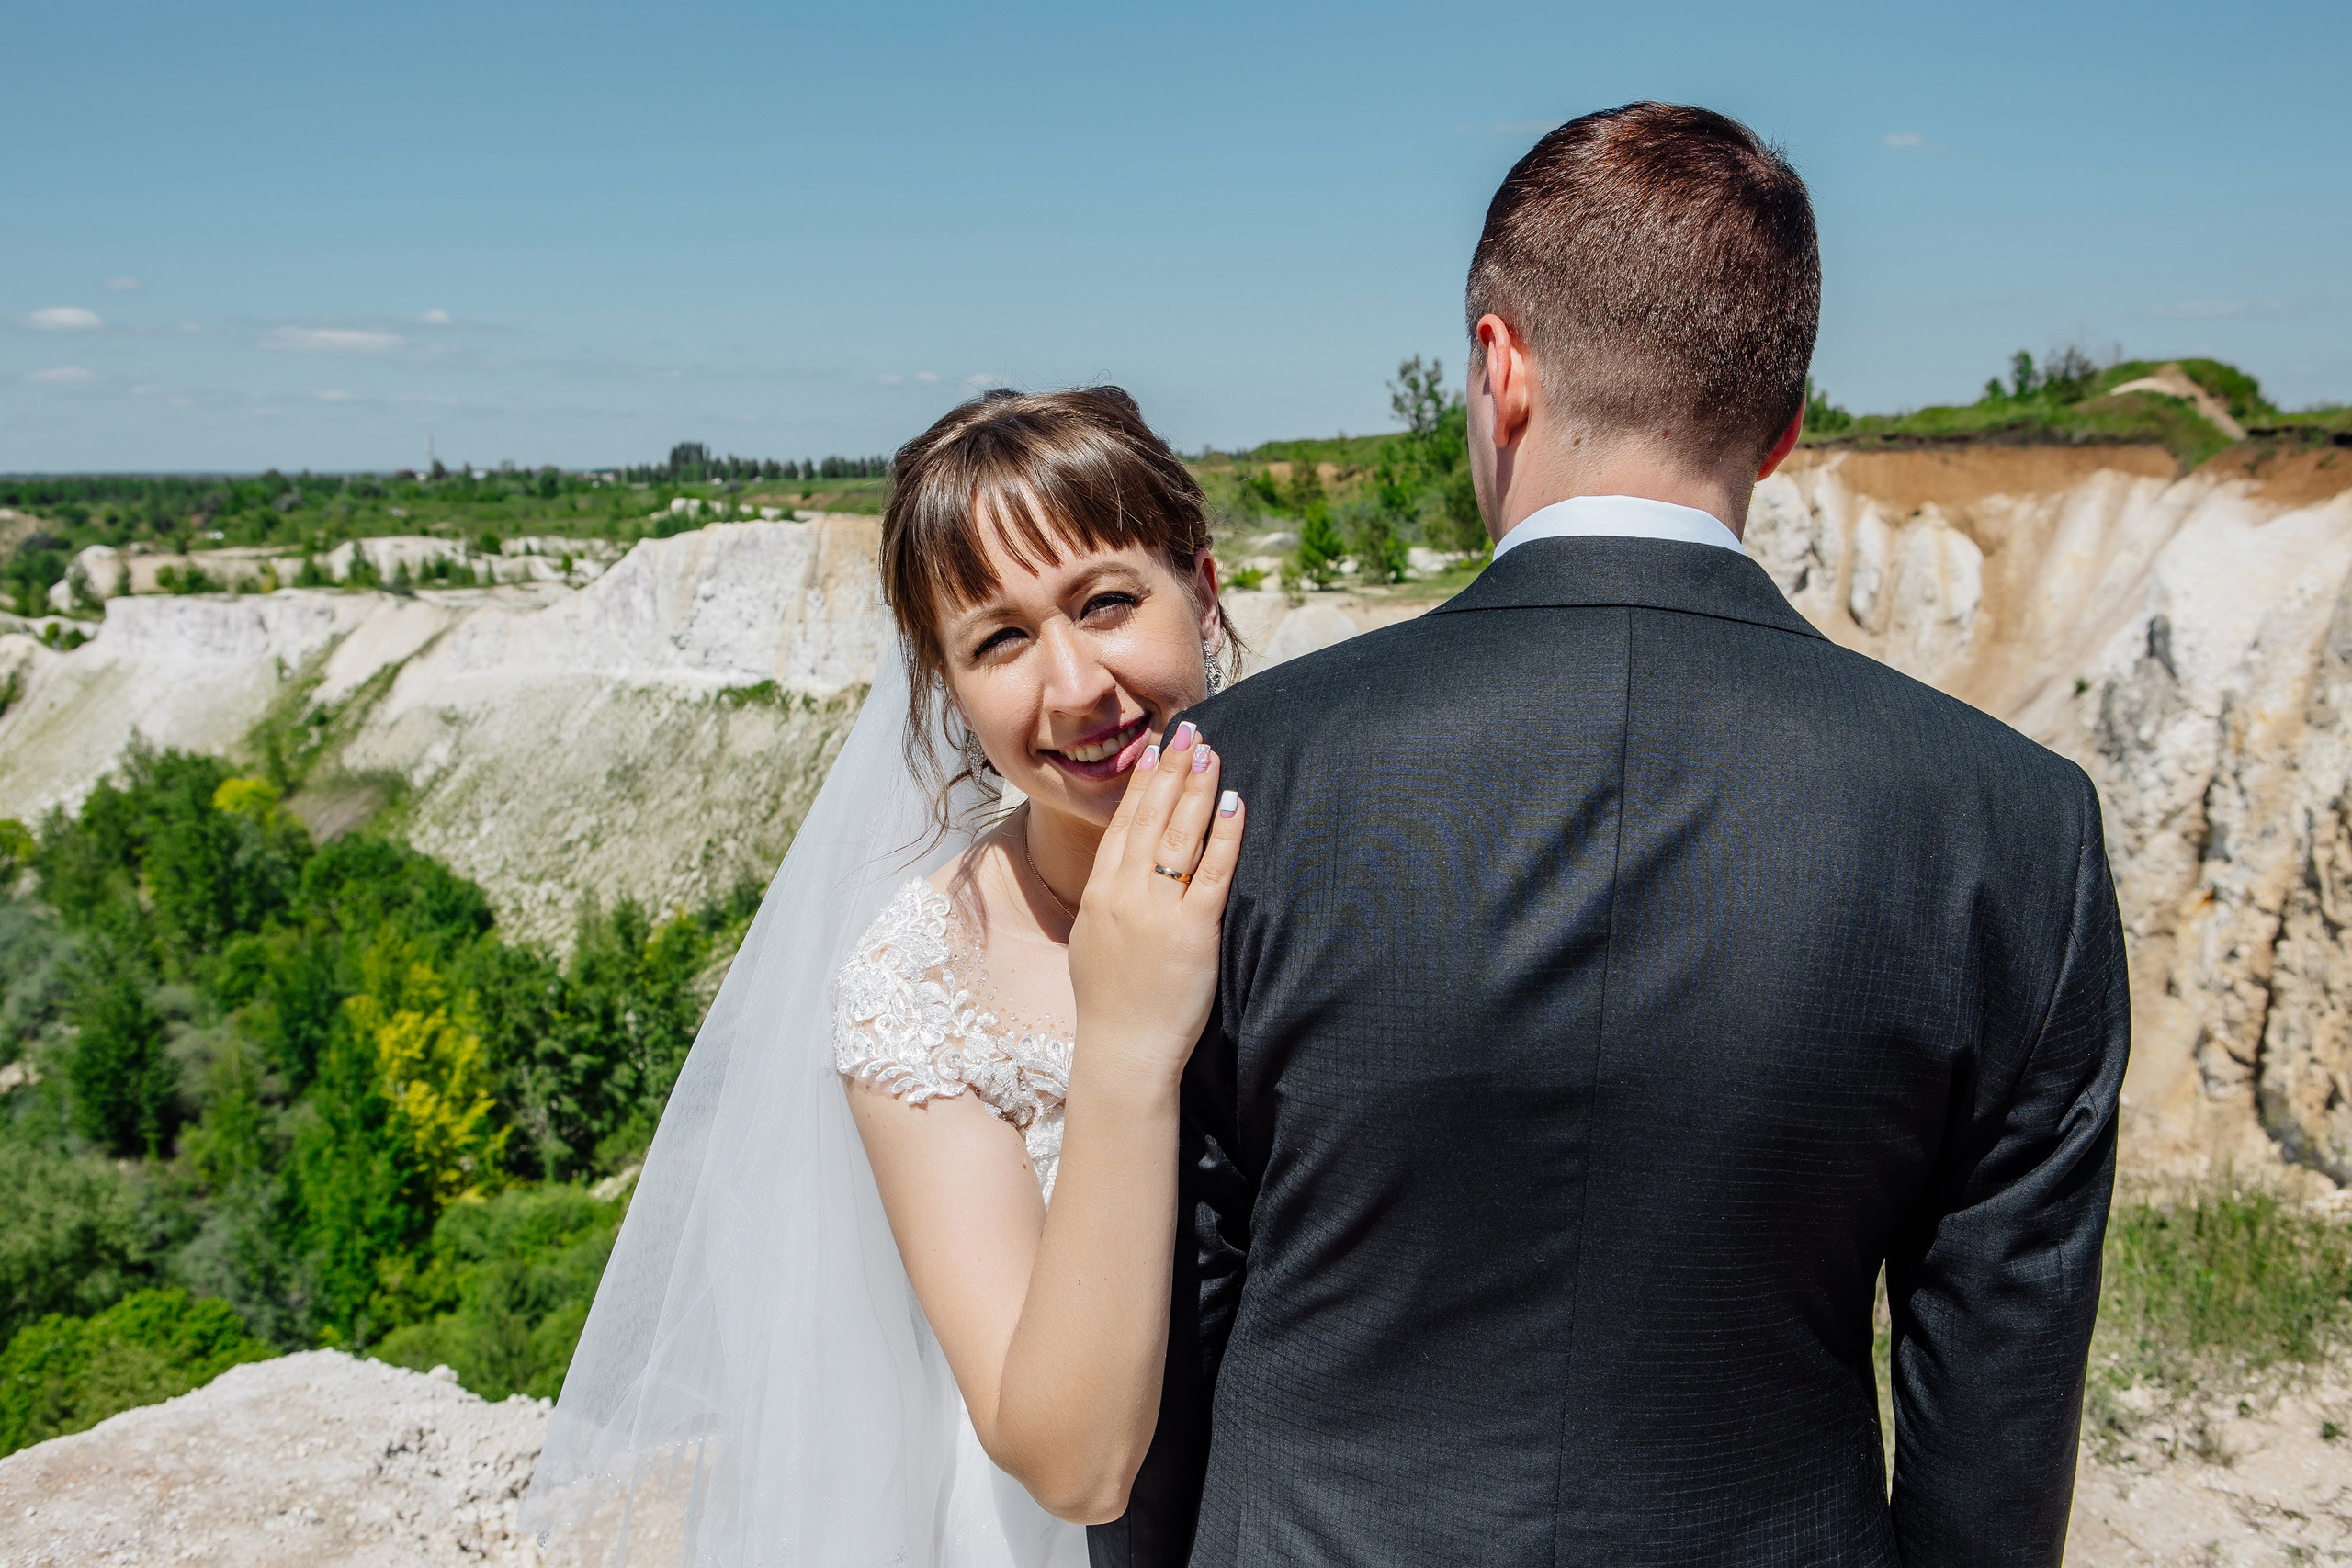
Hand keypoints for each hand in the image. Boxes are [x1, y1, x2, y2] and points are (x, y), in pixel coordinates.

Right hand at [1067, 720, 1243, 1089]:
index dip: (1141, 783)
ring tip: (1211, 751)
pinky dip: (1225, 835)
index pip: (1122, 824)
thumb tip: (1120, 873)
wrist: (1122, 1050)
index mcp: (1099, 894)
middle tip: (1188, 730)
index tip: (1154, 750)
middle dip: (1171, 770)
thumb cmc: (1110, 1005)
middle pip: (1150, 817)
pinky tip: (1235, 803)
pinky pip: (1212, 872)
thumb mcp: (1092, 942)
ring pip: (1180, 835)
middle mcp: (1124, 893)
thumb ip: (1107, 902)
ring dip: (1197, 788)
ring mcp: (1157, 910)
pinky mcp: (1192, 931)